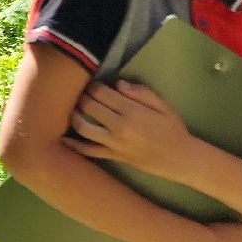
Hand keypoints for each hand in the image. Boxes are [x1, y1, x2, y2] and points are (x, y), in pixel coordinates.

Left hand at [63, 80, 195, 178]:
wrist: (180, 158)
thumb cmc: (173, 129)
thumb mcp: (163, 105)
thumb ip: (140, 92)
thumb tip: (117, 83)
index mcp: (132, 111)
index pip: (101, 93)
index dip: (93, 86)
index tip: (92, 84)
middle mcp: (119, 127)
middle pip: (89, 107)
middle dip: (82, 97)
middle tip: (81, 94)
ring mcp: (114, 143)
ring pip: (83, 127)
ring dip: (74, 115)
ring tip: (73, 109)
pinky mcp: (112, 156)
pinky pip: (88, 151)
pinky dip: (73, 145)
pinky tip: (61, 139)